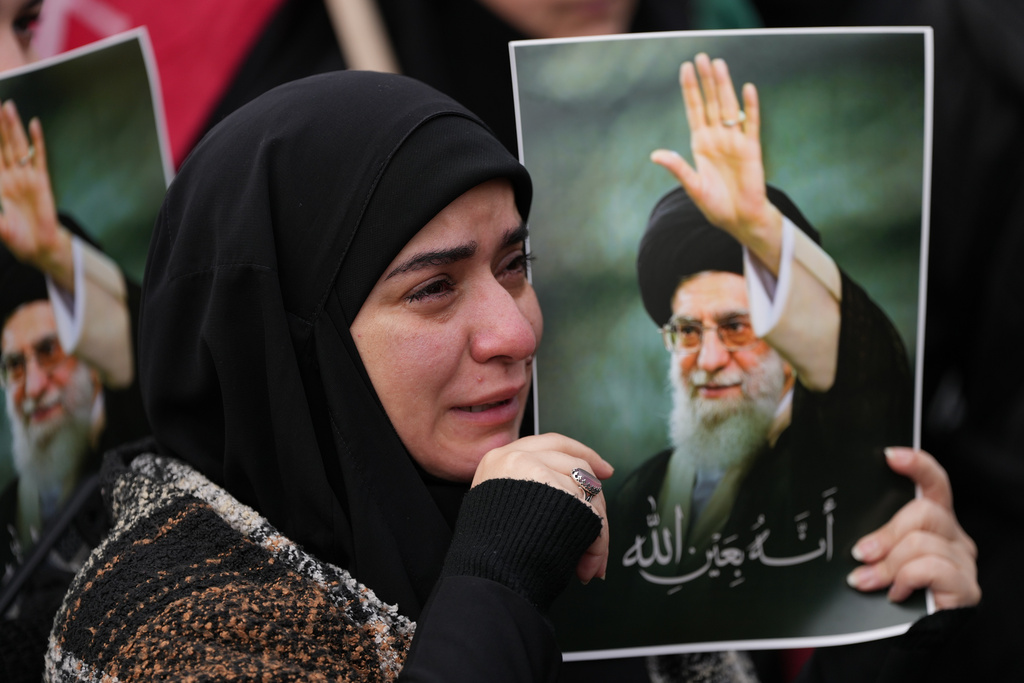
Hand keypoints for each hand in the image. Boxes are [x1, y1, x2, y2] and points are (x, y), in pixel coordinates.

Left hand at [0, 99, 73, 290]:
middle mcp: (10, 176)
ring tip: (7, 107)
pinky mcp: (41, 181)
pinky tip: (34, 125)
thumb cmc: (15, 238)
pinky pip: (39, 157)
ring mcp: (26, 177)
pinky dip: (37, 141)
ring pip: (17, 146)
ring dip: (12, 127)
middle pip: (1, 145)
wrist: (39, 248)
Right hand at [473, 432, 612, 583]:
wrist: (483, 577)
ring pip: (588, 489)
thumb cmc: (490, 555)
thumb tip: (567, 495)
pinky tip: (587, 564)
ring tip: (590, 563)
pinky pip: (591, 513)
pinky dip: (598, 542)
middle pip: (575, 464)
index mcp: (498, 460)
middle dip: (598, 492)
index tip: (602, 468)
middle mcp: (515, 457)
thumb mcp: (496, 509)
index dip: (581, 453)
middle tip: (606, 511)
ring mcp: (535, 470)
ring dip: (597, 529)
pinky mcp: (554, 489)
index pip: (551, 443)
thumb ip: (523, 491)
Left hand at [651, 53, 783, 272]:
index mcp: (701, 144)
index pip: (694, 110)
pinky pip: (751, 124)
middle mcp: (717, 138)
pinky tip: (748, 89)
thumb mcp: (692, 186)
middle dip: (706, 80)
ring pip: (729, 107)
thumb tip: (656, 154)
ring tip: (719, 64)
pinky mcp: (751, 149)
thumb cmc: (715, 205)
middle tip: (702, 56)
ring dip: (724, 86)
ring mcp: (735, 141)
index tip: (685, 68)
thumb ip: (677, 167)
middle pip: (711, 102)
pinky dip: (750, 108)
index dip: (690, 89)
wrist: (739, 219)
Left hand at [847, 447, 979, 609]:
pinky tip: (895, 594)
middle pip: (923, 512)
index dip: (917, 465)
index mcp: (933, 522)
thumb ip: (875, 538)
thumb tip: (855, 538)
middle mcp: (953, 536)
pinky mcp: (966, 588)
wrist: (906, 637)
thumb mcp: (879, 557)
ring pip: (921, 543)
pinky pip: (931, 568)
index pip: (935, 483)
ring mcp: (962, 561)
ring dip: (887, 564)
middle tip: (859, 554)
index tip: (889, 456)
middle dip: (885, 534)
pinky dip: (905, 579)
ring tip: (866, 581)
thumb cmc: (891, 592)